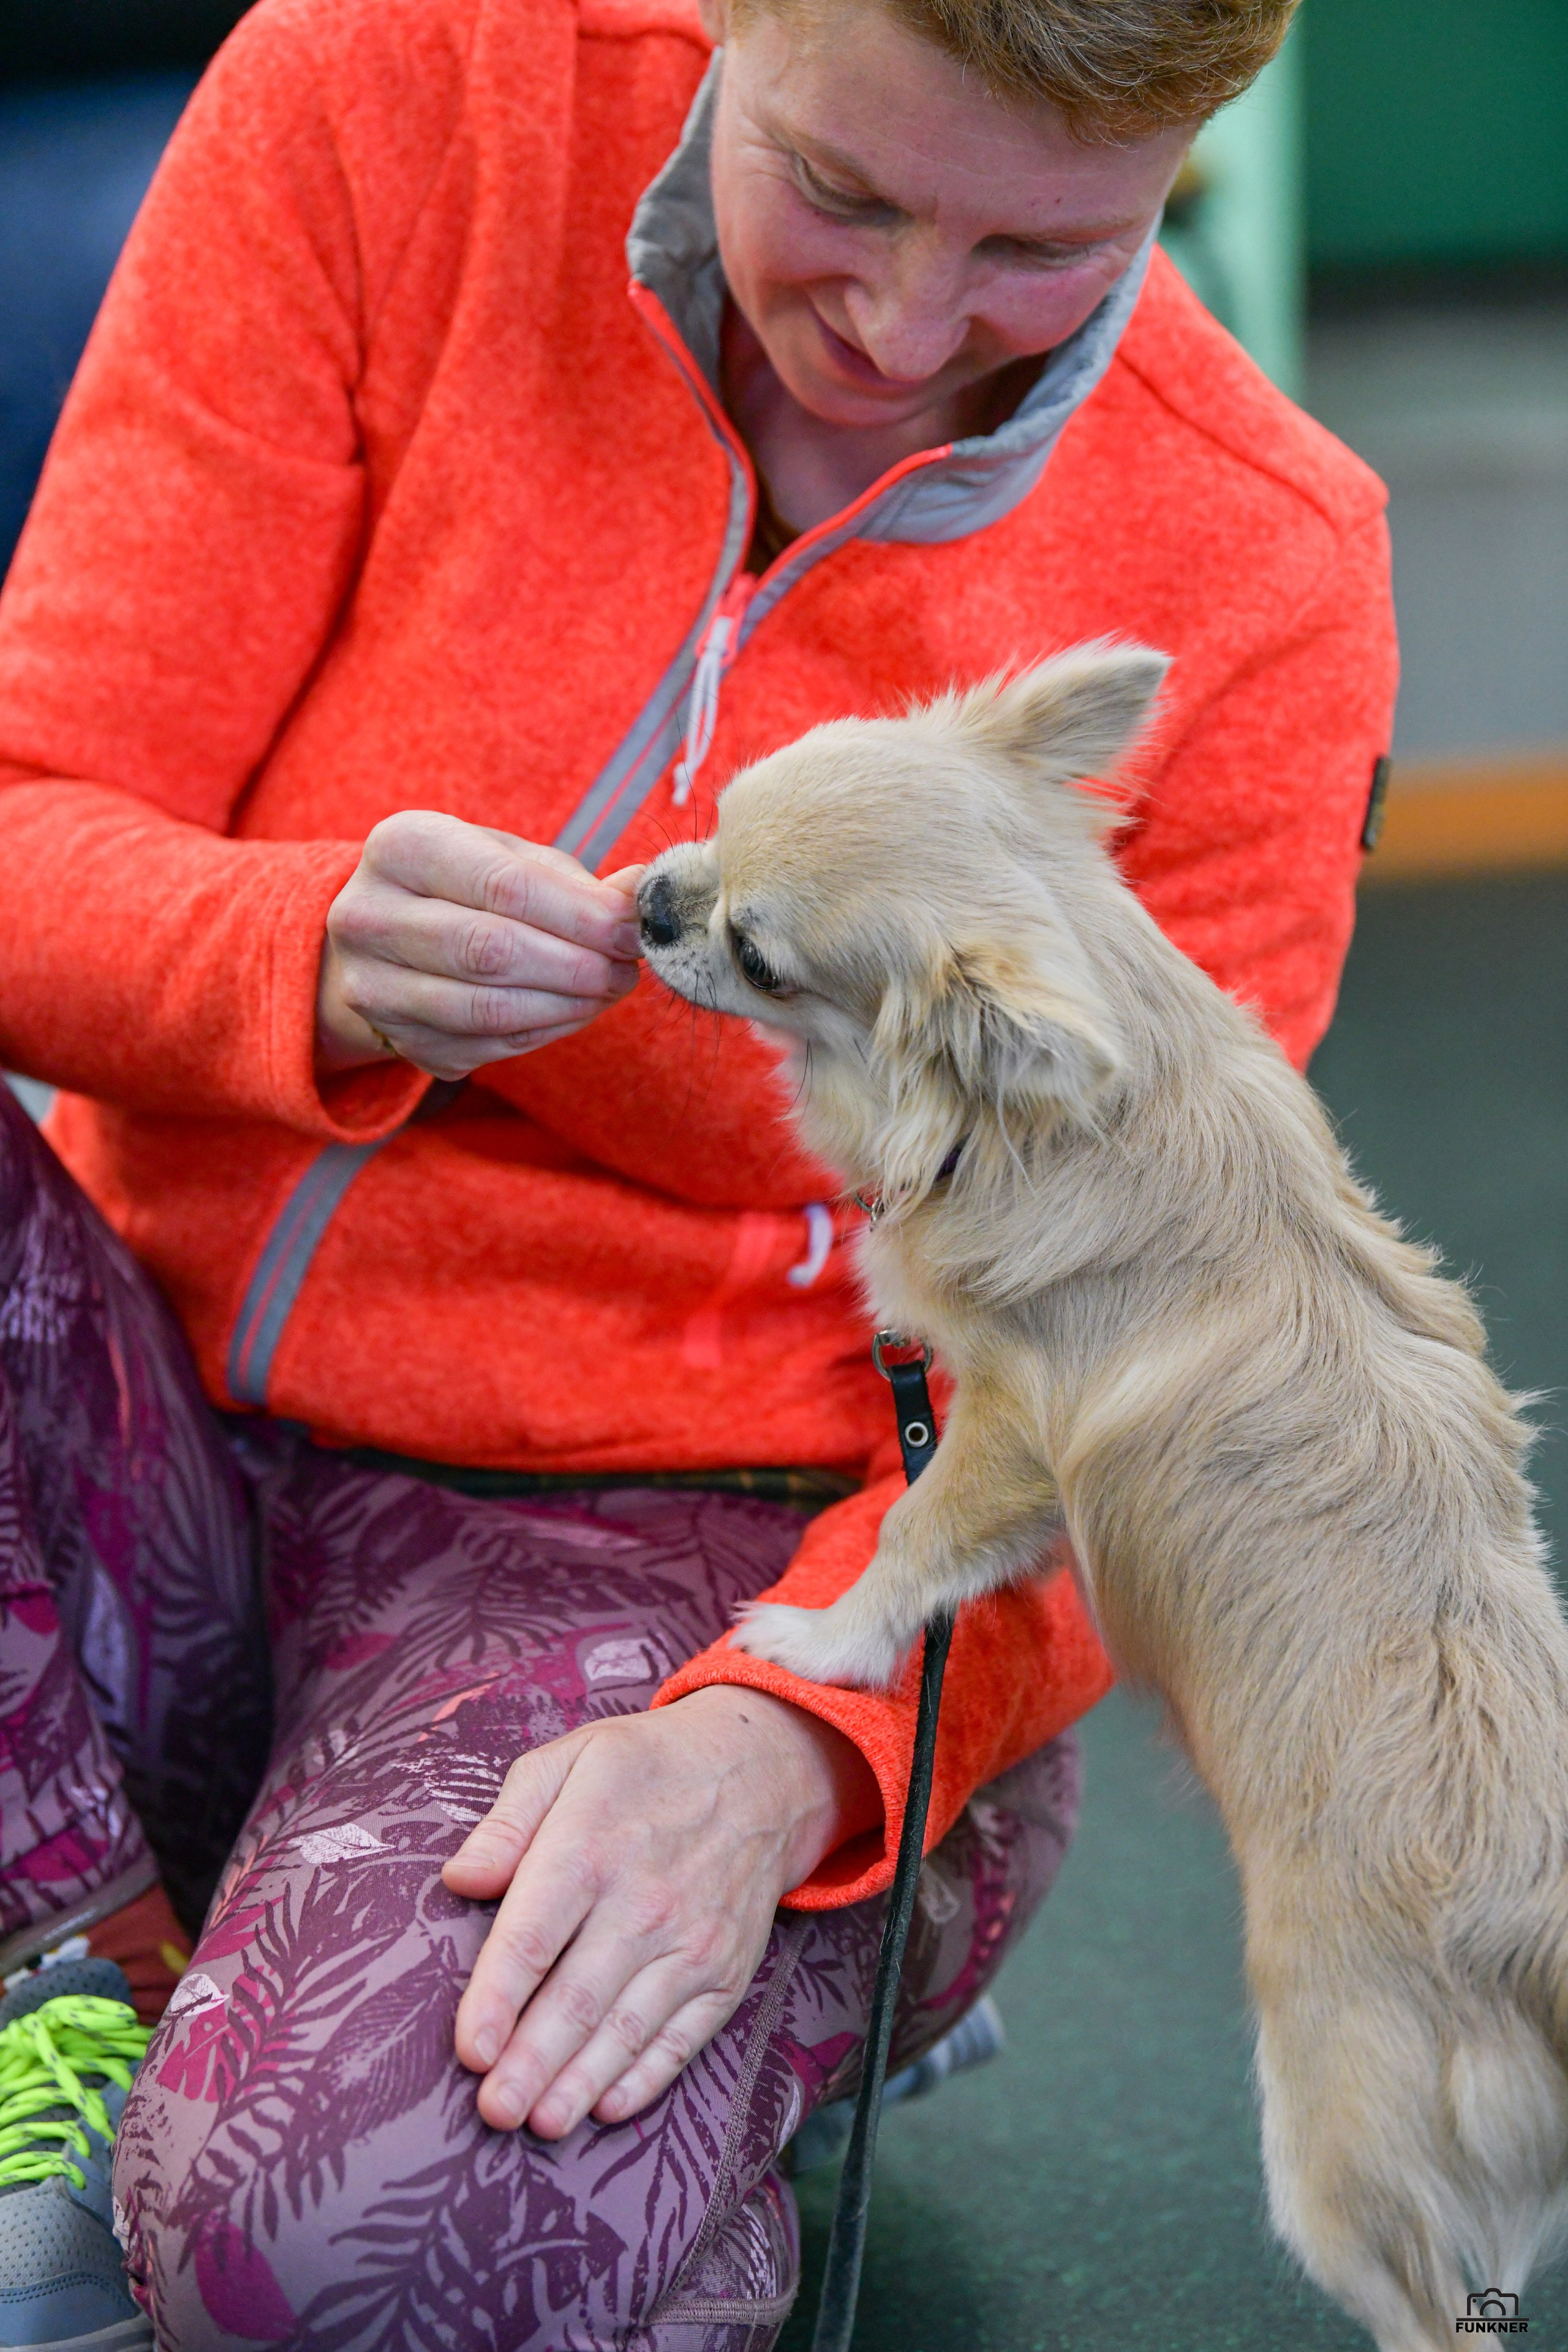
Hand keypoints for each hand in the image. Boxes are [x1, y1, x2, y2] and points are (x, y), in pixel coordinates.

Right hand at [315, 811, 643, 1080]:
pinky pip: (491, 1045)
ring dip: (569, 1005)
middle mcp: (369, 917)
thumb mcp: (506, 856)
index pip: (503, 885)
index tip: (633, 928)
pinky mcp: (402, 1041)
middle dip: (578, 963)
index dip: (580, 913)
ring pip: (490, 1009)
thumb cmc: (460, 885)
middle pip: (492, 951)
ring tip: (610, 987)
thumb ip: (570, 879)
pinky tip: (575, 1009)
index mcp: (400, 847)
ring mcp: (376, 988)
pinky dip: (547, 1030)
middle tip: (627, 966)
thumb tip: (641, 896)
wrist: (383, 940)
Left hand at [441, 1685, 880, 2136]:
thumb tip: (458, 1878)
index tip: (468, 2052)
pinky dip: (646, 2078)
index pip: (533, 1938)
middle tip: (493, 2112)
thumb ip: (507, 1821)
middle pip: (578, 1999)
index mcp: (589, 1848)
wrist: (760, 1772)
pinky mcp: (725, 1972)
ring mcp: (691, 1942)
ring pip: (627, 2029)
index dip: (496, 2000)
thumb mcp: (568, 1760)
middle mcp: (643, 1903)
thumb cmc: (644, 1769)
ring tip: (539, 2124)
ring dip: (580, 2084)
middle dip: (531, 2064)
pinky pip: (682, 2037)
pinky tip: (607, 2106)